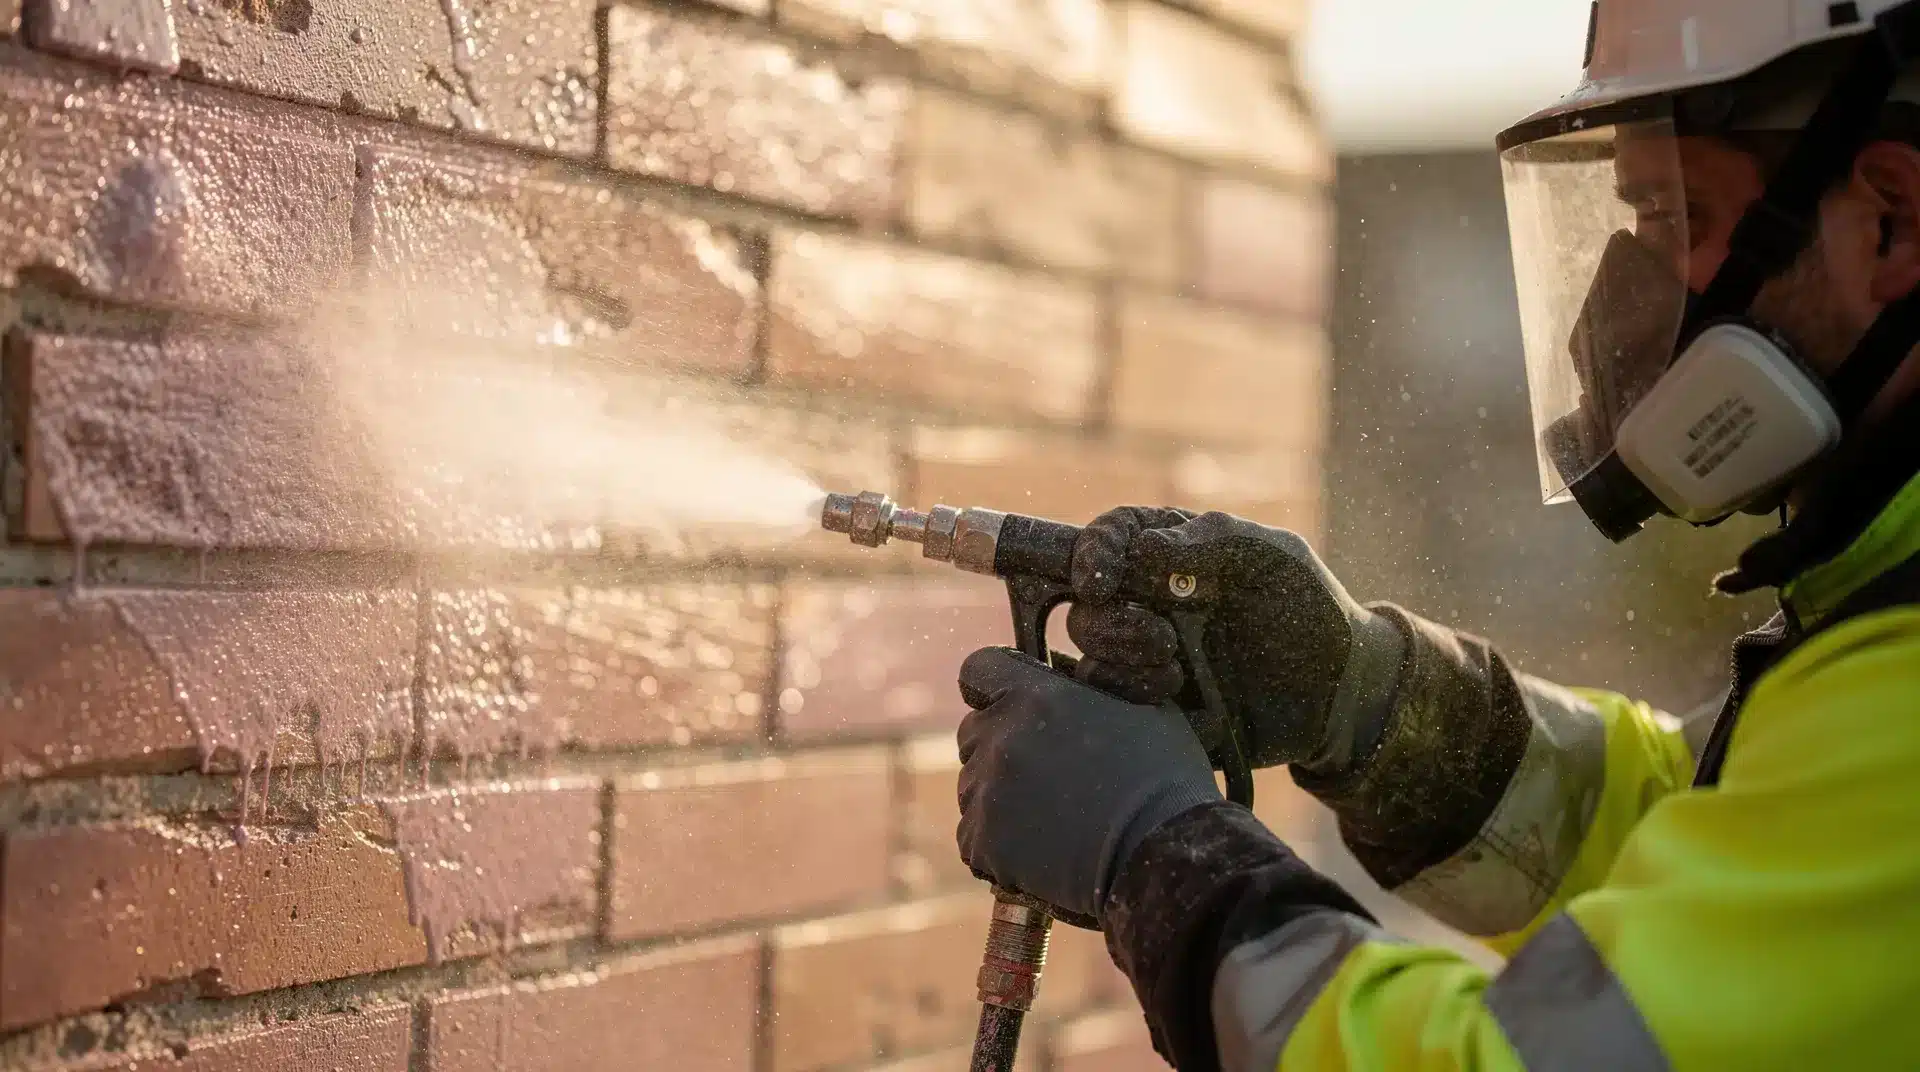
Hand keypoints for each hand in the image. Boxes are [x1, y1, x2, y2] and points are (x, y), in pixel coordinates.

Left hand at [955, 647, 1222, 928]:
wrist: (1162, 855)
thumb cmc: (1164, 778)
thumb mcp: (1142, 707)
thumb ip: (1092, 685)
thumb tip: (1069, 674)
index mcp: (1035, 696)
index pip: (979, 670)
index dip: (995, 687)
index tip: (1013, 703)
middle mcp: (1000, 737)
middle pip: (973, 732)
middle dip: (999, 745)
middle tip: (1044, 772)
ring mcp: (986, 791)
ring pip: (973, 786)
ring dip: (999, 796)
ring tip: (1050, 818)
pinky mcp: (982, 841)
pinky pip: (974, 835)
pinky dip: (998, 843)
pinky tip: (1040, 848)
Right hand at [1067, 509, 1406, 771]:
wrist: (1341, 691)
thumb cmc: (1310, 608)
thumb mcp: (1273, 556)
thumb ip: (1213, 540)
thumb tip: (1142, 545)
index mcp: (1171, 554)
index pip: (1109, 538)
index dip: (1091, 553)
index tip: (1098, 579)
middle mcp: (1148, 601)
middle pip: (1084, 604)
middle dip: (1110, 620)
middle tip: (1159, 635)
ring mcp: (1147, 655)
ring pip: (1091, 654)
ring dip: (1121, 658)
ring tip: (1175, 667)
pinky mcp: (1154, 705)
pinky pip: (1110, 702)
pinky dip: (1130, 694)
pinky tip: (1175, 692)